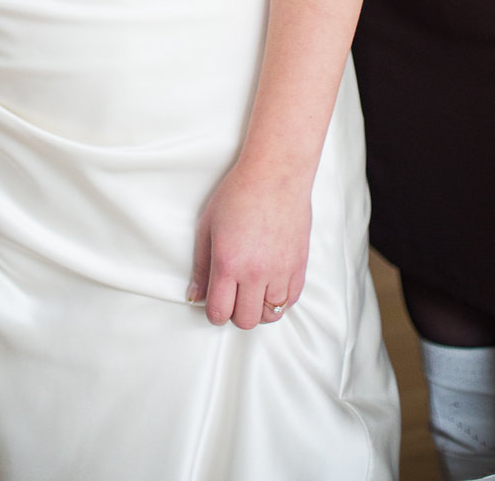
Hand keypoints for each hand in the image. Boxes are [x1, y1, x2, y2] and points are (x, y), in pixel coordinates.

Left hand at [188, 163, 310, 328]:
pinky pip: (290, 302)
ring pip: (270, 315)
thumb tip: (195, 295)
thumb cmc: (239, 193)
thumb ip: (201, 266)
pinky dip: (279, 299)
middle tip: (233, 295)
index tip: (215, 302)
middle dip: (235, 313)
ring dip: (258, 307)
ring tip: (252, 288)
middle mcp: (255, 273)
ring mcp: (280, 271)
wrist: (275, 174)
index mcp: (228, 263)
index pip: (219, 312)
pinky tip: (270, 283)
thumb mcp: (207, 226)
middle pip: (245, 320)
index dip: (214, 312)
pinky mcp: (299, 267)